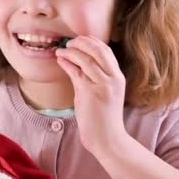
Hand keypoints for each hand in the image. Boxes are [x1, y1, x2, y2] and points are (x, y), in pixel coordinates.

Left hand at [55, 36, 127, 153]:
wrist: (107, 139)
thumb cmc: (102, 118)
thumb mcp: (101, 94)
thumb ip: (91, 78)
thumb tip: (74, 64)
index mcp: (118, 78)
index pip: (107, 52)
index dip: (92, 42)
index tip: (79, 39)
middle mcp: (113, 79)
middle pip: (98, 50)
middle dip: (82, 42)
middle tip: (69, 42)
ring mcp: (103, 85)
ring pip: (86, 59)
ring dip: (71, 52)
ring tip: (61, 51)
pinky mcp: (90, 93)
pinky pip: (76, 73)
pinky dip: (67, 63)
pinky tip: (60, 60)